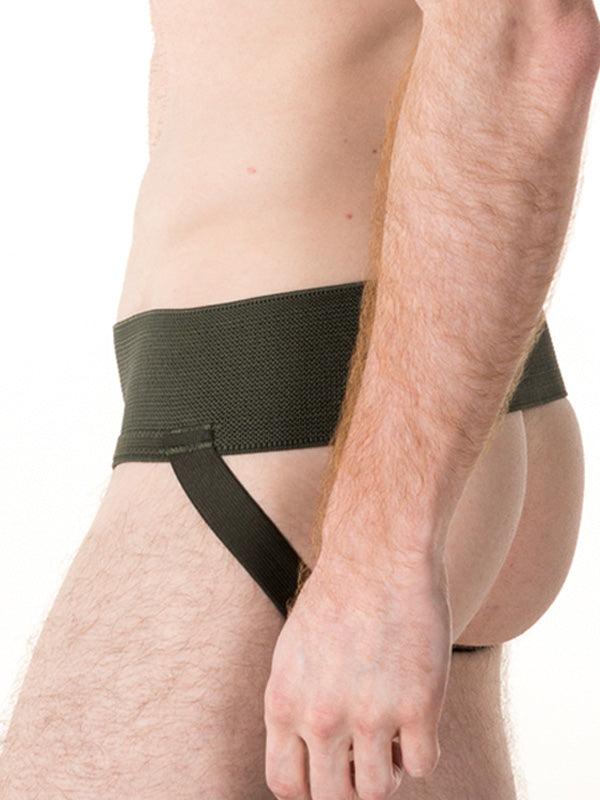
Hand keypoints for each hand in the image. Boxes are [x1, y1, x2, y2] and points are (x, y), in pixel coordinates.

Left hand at [263, 552, 451, 799]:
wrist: (379, 554)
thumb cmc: (338, 596)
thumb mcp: (292, 653)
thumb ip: (294, 705)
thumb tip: (306, 752)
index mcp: (284, 703)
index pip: (285, 784)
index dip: (309, 789)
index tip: (329, 775)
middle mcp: (321, 717)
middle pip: (333, 798)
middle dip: (350, 784)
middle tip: (364, 756)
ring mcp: (370, 715)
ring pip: (379, 790)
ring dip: (387, 770)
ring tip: (390, 737)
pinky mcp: (418, 705)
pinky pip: (422, 765)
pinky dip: (421, 751)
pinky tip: (417, 719)